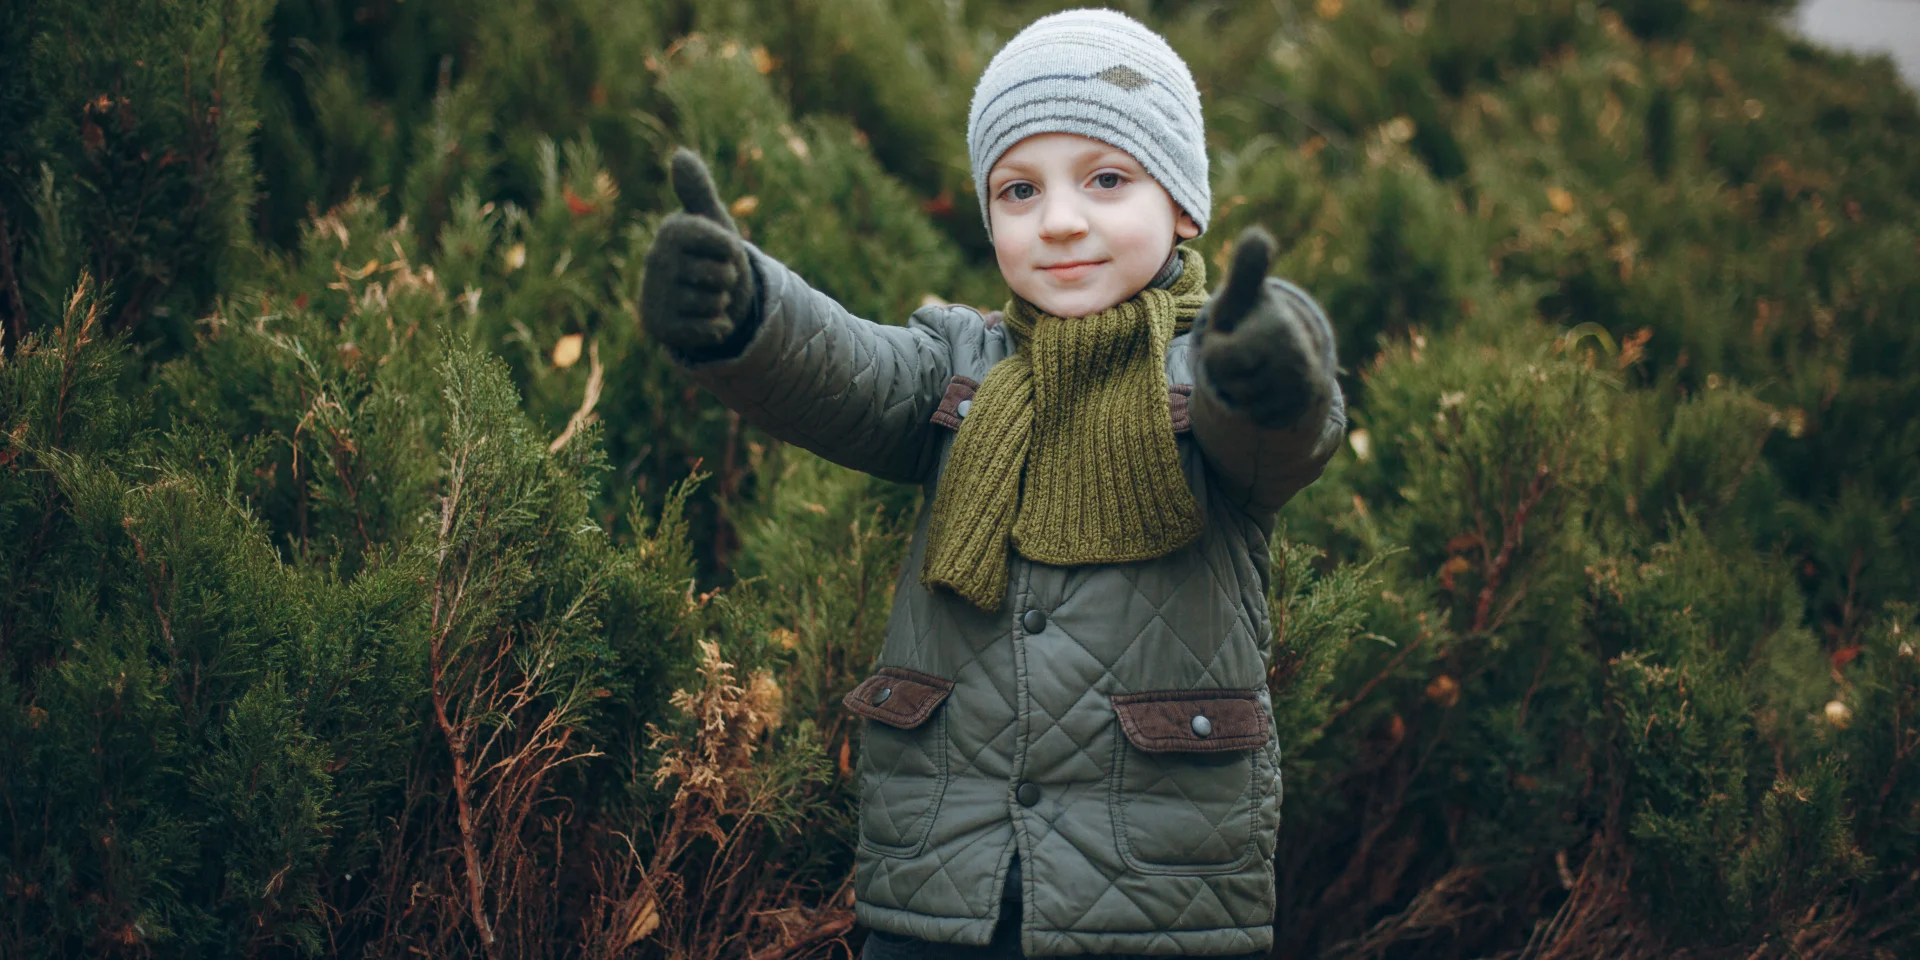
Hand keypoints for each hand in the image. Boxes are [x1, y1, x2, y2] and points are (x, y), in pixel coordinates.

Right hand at [639, 149, 755, 352]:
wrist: (695, 300)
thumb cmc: (709, 255)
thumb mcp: (711, 221)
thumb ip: (699, 190)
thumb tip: (679, 154)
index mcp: (672, 231)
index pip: (727, 245)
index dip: (734, 252)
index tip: (722, 250)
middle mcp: (656, 261)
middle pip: (724, 275)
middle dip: (728, 279)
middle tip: (711, 278)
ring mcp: (655, 295)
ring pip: (716, 303)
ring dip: (720, 304)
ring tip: (704, 298)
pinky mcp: (660, 328)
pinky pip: (710, 330)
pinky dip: (716, 328)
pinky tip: (702, 321)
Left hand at [1197, 227, 1333, 429]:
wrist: (1283, 352)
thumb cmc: (1250, 318)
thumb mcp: (1240, 295)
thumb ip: (1245, 269)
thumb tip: (1258, 235)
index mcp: (1277, 329)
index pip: (1219, 358)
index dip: (1217, 349)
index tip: (1234, 334)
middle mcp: (1297, 359)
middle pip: (1230, 386)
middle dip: (1227, 372)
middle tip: (1243, 354)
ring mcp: (1303, 387)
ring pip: (1245, 406)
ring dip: (1241, 391)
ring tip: (1255, 369)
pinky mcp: (1302, 409)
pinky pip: (1259, 420)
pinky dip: (1255, 409)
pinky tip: (1266, 389)